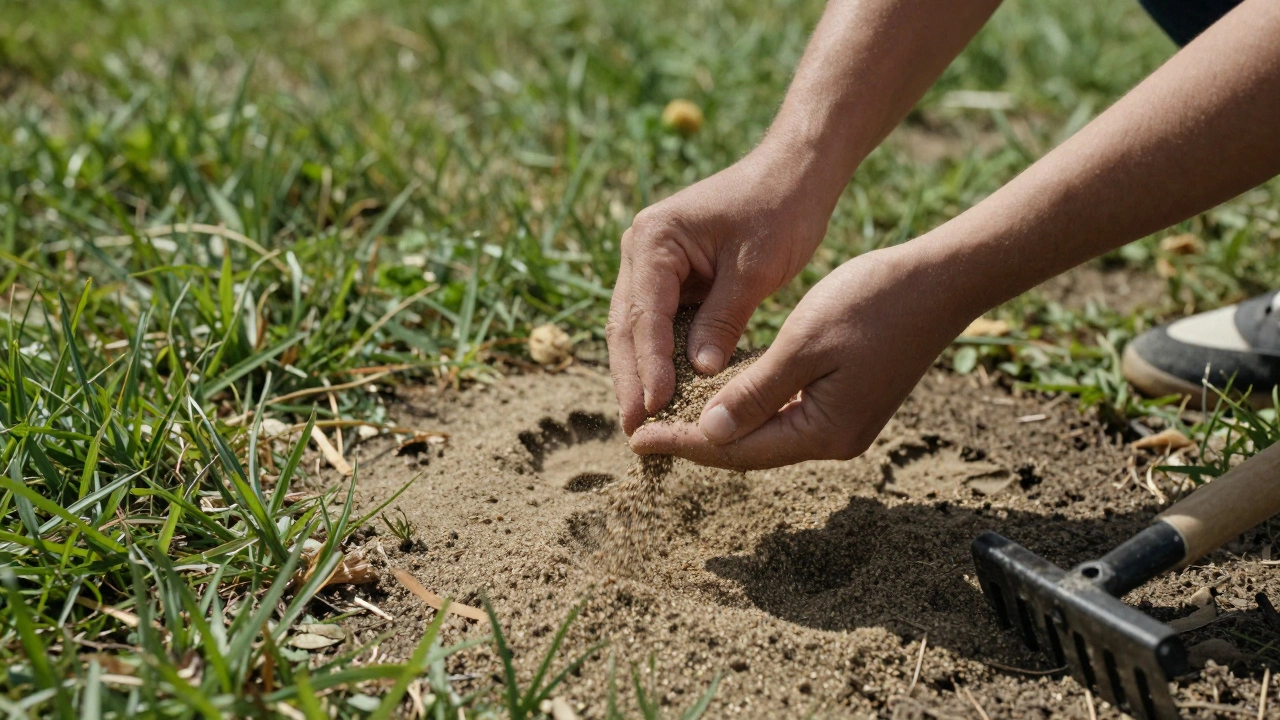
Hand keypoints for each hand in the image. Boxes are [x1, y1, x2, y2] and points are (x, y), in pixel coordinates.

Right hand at [607, 145, 836, 433]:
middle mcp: (641, 250)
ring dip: (640, 373)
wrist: (795, 172)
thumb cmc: (780, 210)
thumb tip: (698, 374)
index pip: (645, 315)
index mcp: (654, 240)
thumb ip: (723, 320)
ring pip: (638, 329)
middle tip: (632, 429)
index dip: (648, 366)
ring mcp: (653, 264)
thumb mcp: (755, 268)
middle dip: (631, 379)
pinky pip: (660, 324)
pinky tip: (667, 394)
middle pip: (628, 326)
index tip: (654, 409)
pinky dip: (661, 357)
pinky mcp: (671, 277)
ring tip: (642, 422)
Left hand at [629, 245, 971, 468]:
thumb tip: (708, 431)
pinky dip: (749, 408)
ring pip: (766, 433)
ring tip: (672, 418)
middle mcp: (834, 439)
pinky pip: (785, 415)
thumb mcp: (803, 344)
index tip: (638, 438)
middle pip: (749, 450)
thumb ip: (754, 392)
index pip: (736, 449)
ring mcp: (844, 423)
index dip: (684, 443)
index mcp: (823, 431)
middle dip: (696, 440)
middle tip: (644, 431)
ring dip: (719, 425)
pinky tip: (721, 397)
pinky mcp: (849, 403)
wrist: (941, 282)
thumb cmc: (872, 303)